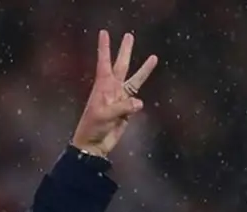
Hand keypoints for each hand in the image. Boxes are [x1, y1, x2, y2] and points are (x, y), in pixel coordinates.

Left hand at [71, 30, 158, 157]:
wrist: (94, 145)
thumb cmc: (93, 126)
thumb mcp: (105, 115)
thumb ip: (123, 107)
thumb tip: (139, 102)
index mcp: (102, 86)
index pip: (104, 62)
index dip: (104, 48)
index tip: (104, 33)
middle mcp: (112, 89)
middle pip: (121, 66)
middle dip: (125, 51)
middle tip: (129, 35)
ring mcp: (120, 99)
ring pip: (135, 81)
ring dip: (144, 70)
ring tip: (154, 57)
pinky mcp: (127, 110)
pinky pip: (136, 103)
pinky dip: (138, 103)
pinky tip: (137, 105)